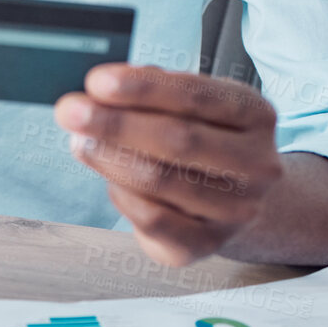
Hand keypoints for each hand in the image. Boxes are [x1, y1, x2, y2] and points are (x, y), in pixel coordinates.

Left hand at [54, 63, 282, 266]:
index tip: (96, 82)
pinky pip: (152, 220)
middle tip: (70, 111)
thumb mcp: (192, 104)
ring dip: (109, 158)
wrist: (237, 196)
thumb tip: (101, 93)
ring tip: (79, 140)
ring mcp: (238, 210)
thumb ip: (153, 91)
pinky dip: (121, 193)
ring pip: (161, 181)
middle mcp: (257, 164)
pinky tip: (108, 175)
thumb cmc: (204, 138)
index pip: (197, 95)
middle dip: (115, 124)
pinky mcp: (207, 244)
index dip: (143, 88)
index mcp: (255, 115)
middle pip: (179, 140)